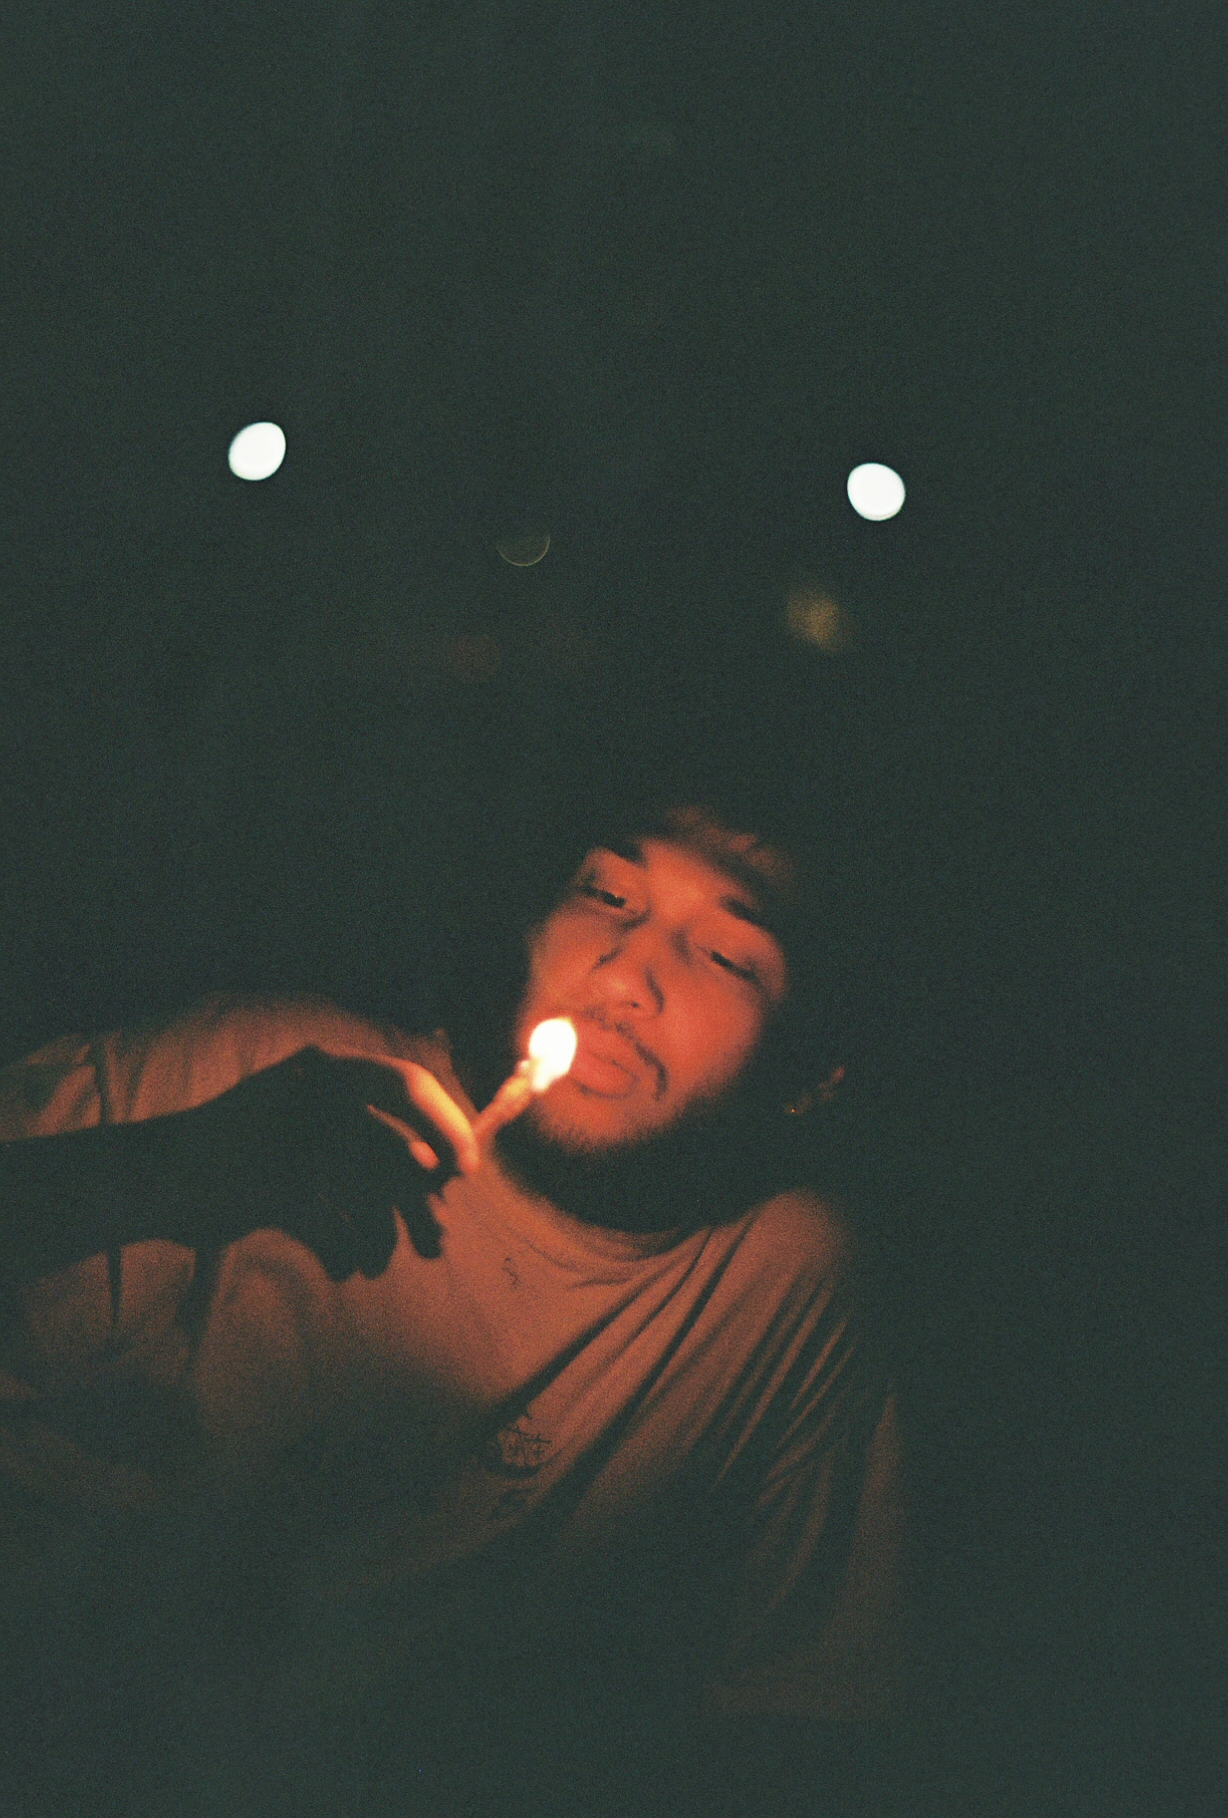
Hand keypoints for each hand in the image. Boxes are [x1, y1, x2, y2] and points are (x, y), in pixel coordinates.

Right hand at [176, 1046, 479, 1276]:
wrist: (157, 1172)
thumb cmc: (246, 1147)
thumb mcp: (305, 1117)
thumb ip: (365, 1132)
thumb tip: (443, 1174)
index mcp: (325, 1066)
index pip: (410, 1082)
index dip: (449, 1127)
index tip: (467, 1170)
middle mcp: (313, 1093)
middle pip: (402, 1150)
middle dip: (425, 1204)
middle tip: (436, 1242)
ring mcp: (292, 1138)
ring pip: (373, 1201)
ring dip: (383, 1241)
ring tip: (376, 1262)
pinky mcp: (272, 1186)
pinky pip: (336, 1231)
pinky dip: (344, 1254)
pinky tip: (340, 1264)